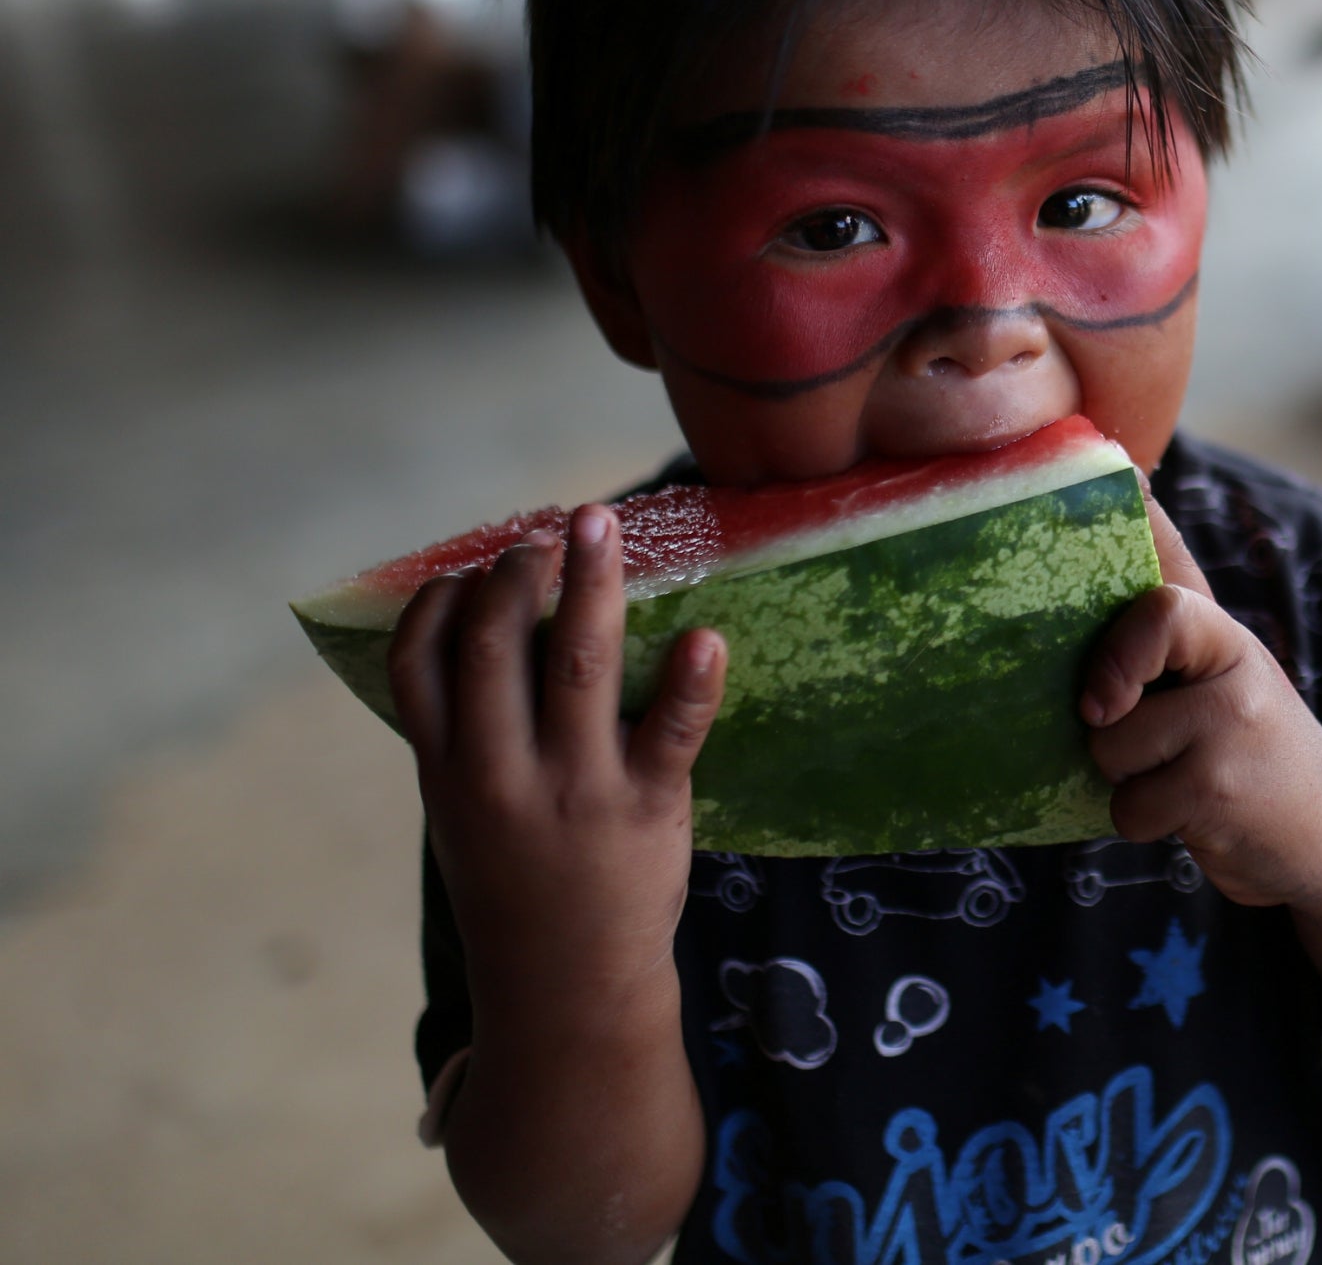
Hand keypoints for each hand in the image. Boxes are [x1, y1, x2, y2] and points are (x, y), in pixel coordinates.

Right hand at [388, 504, 725, 1014]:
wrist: (566, 990)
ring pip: (578, 663)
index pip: (418, 662)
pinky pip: (673, 731)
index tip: (473, 562)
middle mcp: (501, 772)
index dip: (441, 599)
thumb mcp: (461, 814)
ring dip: (591, 583)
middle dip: (518, 572)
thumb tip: (480, 630)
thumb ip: (463, 734)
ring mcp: (575, 788)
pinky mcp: (646, 808)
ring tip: (600, 527)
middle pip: (496, 645)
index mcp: (446, 770)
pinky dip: (691, 679)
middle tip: (549, 529)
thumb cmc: (518, 881)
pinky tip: (706, 635)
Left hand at [1081, 496, 1321, 911]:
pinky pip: (1130, 808)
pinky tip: (1193, 815)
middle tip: (1156, 741)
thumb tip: (1132, 479)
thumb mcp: (1220, 663)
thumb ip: (1172, 594)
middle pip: (1112, 691)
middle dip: (1110, 729)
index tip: (1100, 694)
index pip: (1162, 604)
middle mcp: (1234, 669)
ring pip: (1113, 751)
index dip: (1117, 648)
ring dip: (1129, 783)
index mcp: (1223, 634)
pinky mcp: (1220, 792)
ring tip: (1182, 780)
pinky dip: (1145, 823)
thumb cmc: (1250, 741)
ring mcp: (1231, 730)